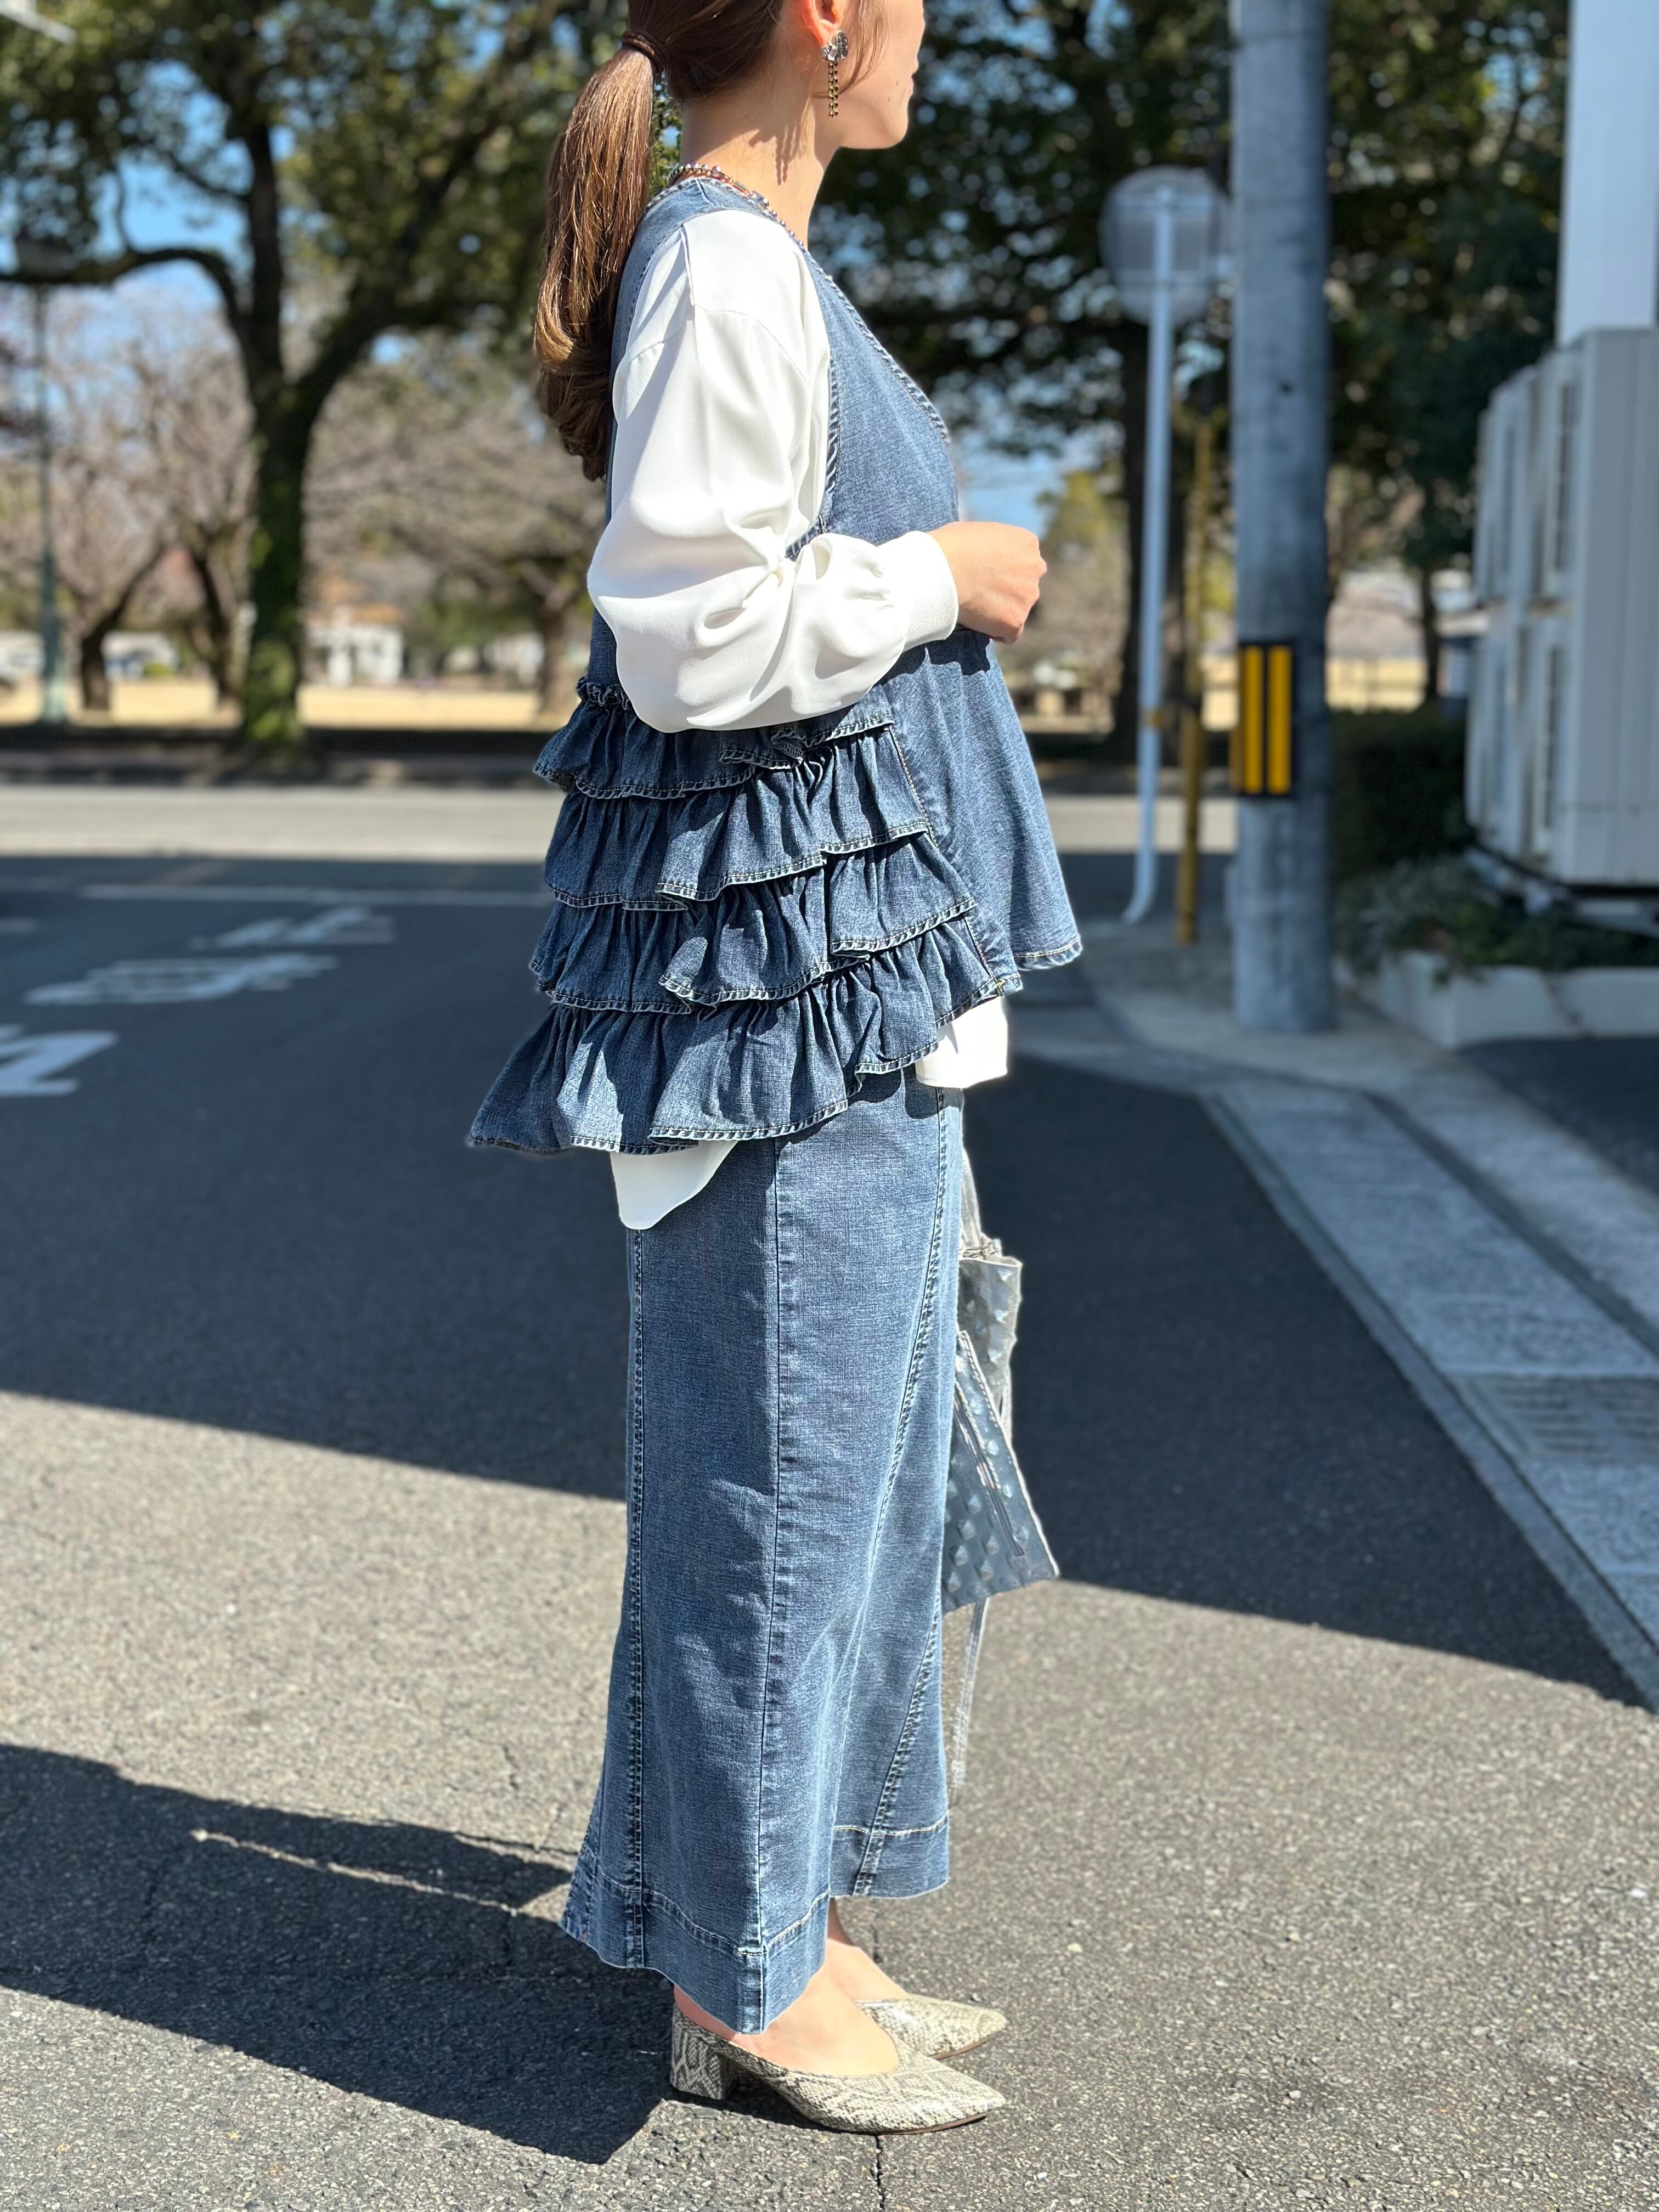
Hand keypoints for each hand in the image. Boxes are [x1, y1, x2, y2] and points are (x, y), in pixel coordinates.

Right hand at [929, 521, 1045, 642]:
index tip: (986, 575)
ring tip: (975, 608)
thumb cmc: (950, 547)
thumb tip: (987, 558)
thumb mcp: (980, 533)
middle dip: (1007, 590)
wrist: (941, 570)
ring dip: (1001, 610)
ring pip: (1018, 609)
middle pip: (1025, 585)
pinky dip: (995, 632)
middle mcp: (1035, 568)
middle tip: (981, 593)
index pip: (1023, 562)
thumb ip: (993, 546)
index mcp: (1027, 543)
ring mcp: (1027, 596)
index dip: (1003, 571)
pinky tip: (977, 623)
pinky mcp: (1015, 622)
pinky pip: (1009, 634)